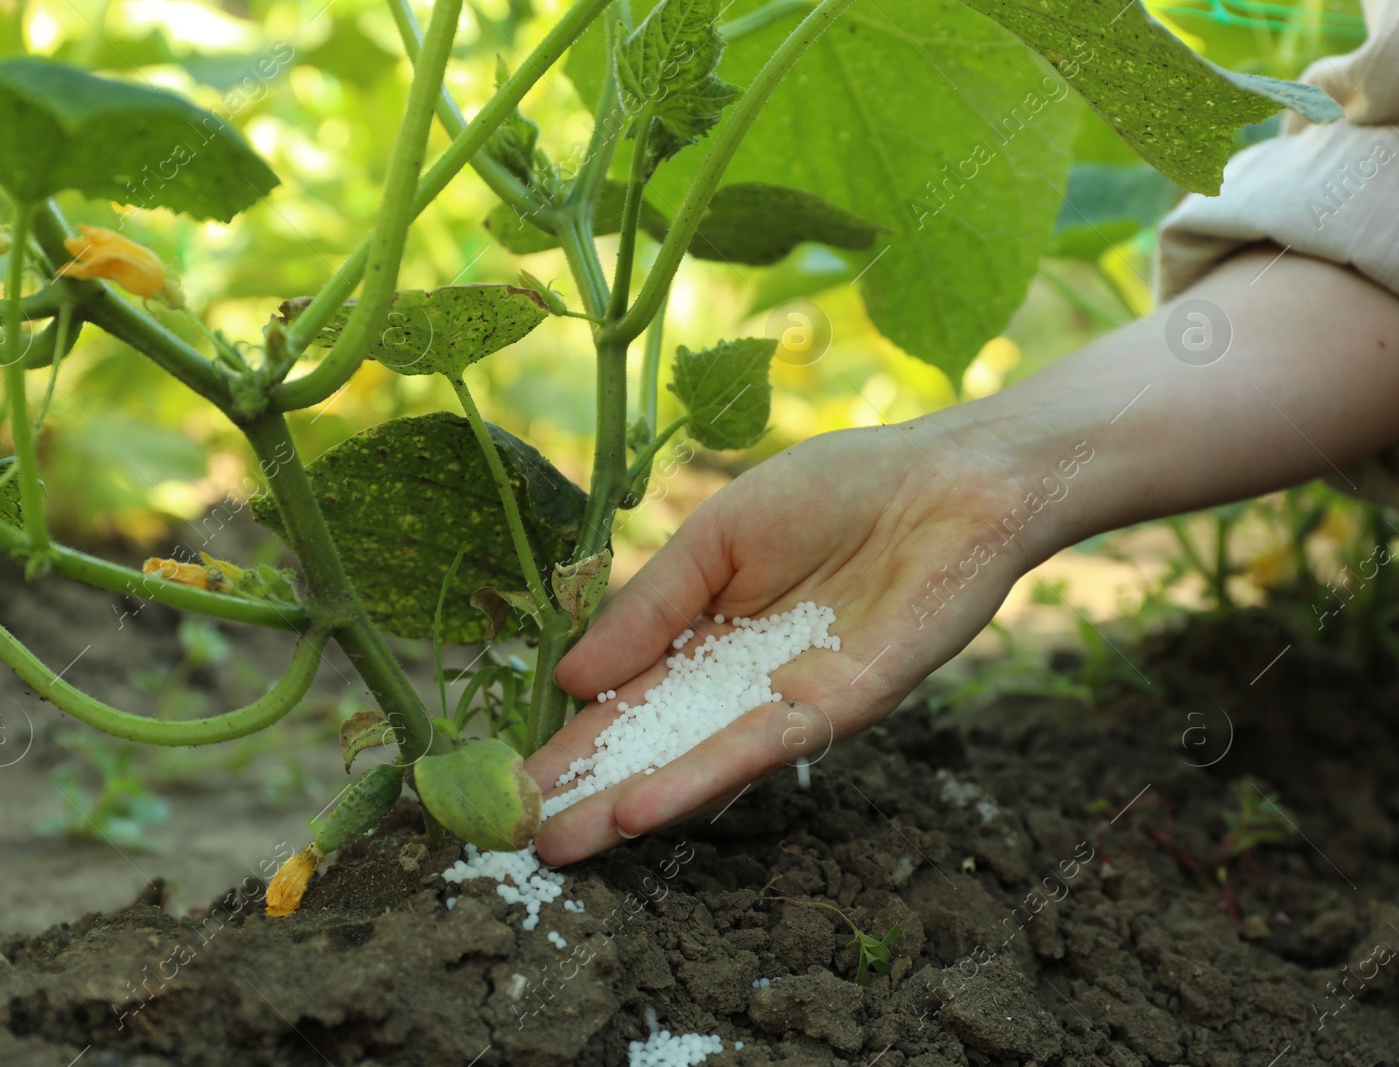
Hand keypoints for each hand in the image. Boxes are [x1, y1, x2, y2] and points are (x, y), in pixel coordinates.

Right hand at [528, 420, 1059, 863]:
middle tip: (517, 837)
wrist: (944, 479)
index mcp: (708, 640)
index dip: (573, 737)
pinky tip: (643, 808)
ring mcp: (792, 703)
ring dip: (631, 804)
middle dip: (589, 791)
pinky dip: (701, 778)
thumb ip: (650, 605)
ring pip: (699, 763)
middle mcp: (745, 685)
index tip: (512, 778)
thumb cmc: (834, 490)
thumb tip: (569, 677)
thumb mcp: (716, 537)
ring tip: (561, 842)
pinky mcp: (843, 709)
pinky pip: (763, 748)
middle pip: (656, 746)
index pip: (628, 700)